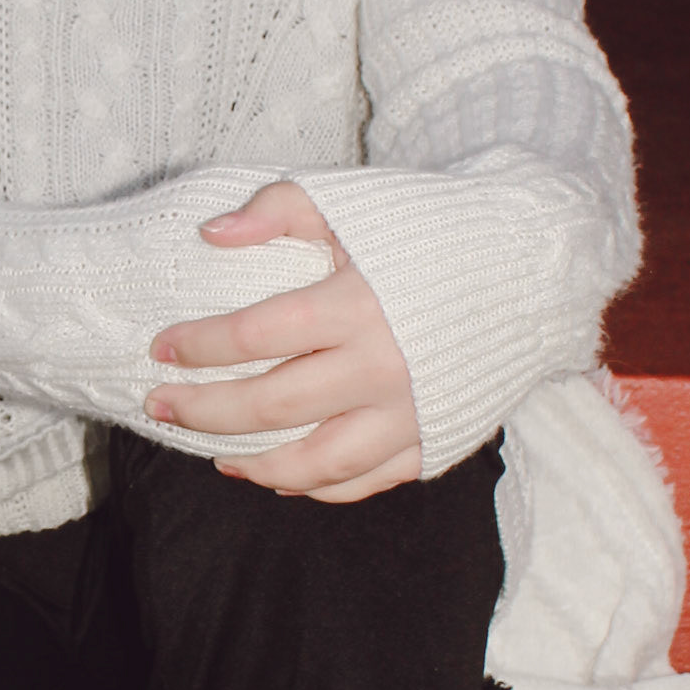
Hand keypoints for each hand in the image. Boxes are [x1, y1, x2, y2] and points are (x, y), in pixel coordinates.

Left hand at [145, 181, 422, 501]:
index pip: (256, 335)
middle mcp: (383, 367)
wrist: (527, 263)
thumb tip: (212, 232)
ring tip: (214, 455)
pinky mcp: (435, 441)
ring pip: (317, 461)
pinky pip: (366, 481)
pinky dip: (318, 486)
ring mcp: (410, 412)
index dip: (200, 344)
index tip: (161, 348)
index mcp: (357, 304)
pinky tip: (281, 475)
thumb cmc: (431, 227)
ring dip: (255, 464)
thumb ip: (279, 209)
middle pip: (273, 405)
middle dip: (206, 410)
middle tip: (161, 406)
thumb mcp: (352, 202)